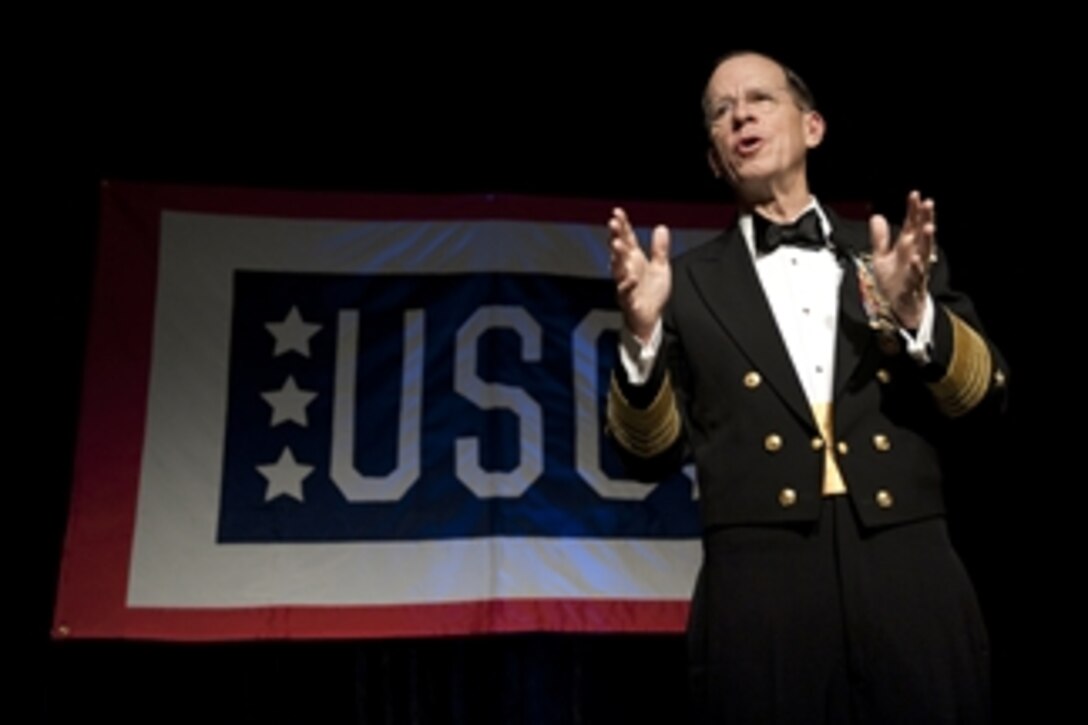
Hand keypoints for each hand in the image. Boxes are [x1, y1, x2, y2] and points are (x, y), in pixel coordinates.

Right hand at [608, 207, 671, 341]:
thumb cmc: (652, 293)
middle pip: (619, 250)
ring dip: (617, 256)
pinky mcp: (629, 299)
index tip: (617, 212)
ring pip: (618, 268)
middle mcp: (627, 269)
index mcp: (634, 259)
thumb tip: (661, 227)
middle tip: (612, 224)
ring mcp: (625, 283)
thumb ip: (659, 248)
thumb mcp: (661, 267)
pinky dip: (627, 285)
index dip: (622, 225)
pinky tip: (631, 278)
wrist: (650, 318)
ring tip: (617, 244)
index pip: (626, 238)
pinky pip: (626, 291)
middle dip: (615, 236)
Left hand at [869, 190, 935, 329]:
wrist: (898, 308)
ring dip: (927, 240)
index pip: (911, 225)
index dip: (913, 210)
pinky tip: (916, 259)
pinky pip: (916, 277)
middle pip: (921, 235)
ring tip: (928, 227)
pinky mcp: (913, 287)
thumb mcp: (881, 257)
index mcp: (907, 248)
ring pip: (924, 253)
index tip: (915, 194)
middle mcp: (914, 256)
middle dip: (925, 219)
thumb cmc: (894, 282)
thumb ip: (880, 238)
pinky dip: (916, 268)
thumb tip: (876, 216)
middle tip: (928, 203)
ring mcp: (915, 271)